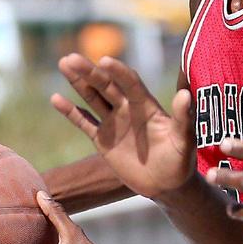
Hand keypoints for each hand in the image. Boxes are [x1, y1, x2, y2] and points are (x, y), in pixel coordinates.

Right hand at [51, 54, 196, 198]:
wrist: (167, 185)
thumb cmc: (180, 161)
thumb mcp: (185, 140)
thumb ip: (183, 118)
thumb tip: (186, 95)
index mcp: (147, 106)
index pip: (131, 83)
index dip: (119, 72)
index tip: (106, 61)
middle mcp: (128, 109)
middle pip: (106, 86)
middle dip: (90, 72)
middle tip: (72, 58)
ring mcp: (114, 123)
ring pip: (92, 98)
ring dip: (78, 82)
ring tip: (64, 63)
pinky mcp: (102, 140)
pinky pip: (84, 122)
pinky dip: (70, 112)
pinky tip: (56, 99)